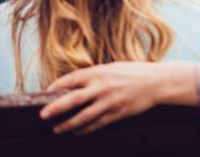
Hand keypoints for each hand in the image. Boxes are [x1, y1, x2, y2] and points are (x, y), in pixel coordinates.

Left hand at [40, 62, 161, 133]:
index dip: (57, 86)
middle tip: (43, 115)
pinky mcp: (117, 113)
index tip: (46, 92)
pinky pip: (97, 124)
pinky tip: (77, 131)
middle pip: (72, 99)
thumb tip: (75, 84)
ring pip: (83, 117)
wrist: (156, 82)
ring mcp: (109, 102)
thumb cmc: (134, 72)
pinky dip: (85, 129)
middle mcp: (102, 87)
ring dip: (68, 124)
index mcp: (99, 72)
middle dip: (55, 108)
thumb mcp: (112, 67)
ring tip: (58, 129)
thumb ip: (95, 75)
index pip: (72, 80)